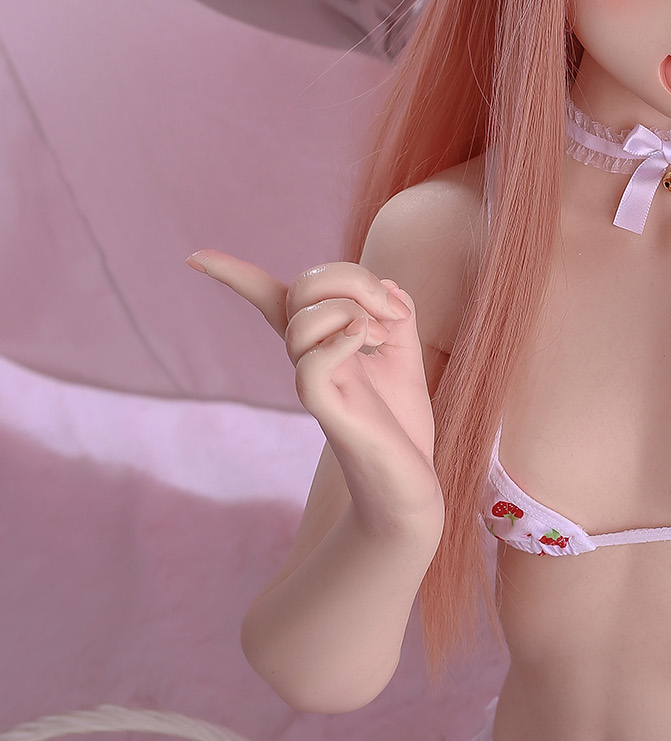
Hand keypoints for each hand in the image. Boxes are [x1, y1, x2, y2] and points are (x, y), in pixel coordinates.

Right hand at [186, 250, 441, 527]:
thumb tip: (386, 282)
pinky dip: (344, 337)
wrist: (408, 483)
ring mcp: (311, 383)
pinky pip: (312, 361)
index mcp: (320, 342)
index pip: (269, 300)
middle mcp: (307, 359)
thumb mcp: (405, 353)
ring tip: (383, 335)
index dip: (232, 275)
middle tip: (391, 311)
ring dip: (354, 308)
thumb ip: (395, 312)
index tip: (193, 257)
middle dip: (352, 277)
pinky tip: (368, 341)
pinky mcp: (324, 408)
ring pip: (303, 319)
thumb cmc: (401, 423)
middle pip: (302, 288)